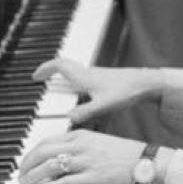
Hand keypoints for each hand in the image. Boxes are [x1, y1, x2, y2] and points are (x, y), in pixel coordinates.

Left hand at [19, 129, 144, 183]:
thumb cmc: (124, 154)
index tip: (25, 163)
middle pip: (43, 152)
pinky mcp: (92, 178)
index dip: (32, 154)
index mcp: (81, 135)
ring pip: (50, 167)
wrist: (146, 162)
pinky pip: (64, 182)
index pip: (47, 142)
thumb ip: (78, 147)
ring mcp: (86, 162)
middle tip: (20, 175)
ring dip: (33, 177)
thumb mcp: (98, 142)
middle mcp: (81, 146)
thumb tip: (59, 161)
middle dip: (27, 165)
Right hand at [32, 59, 161, 124]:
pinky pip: (84, 79)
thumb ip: (85, 113)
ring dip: (63, 78)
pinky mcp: (105, 81)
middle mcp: (89, 74)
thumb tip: (68, 118)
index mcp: (84, 77)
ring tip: (56, 89)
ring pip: (75, 72)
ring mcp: (97, 76)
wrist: (147, 84)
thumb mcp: (103, 106)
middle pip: (65, 66)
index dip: (45, 69)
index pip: (59, 65)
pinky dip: (76, 85)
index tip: (35, 77)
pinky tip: (80, 97)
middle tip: (42, 80)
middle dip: (51, 72)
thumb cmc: (127, 91)